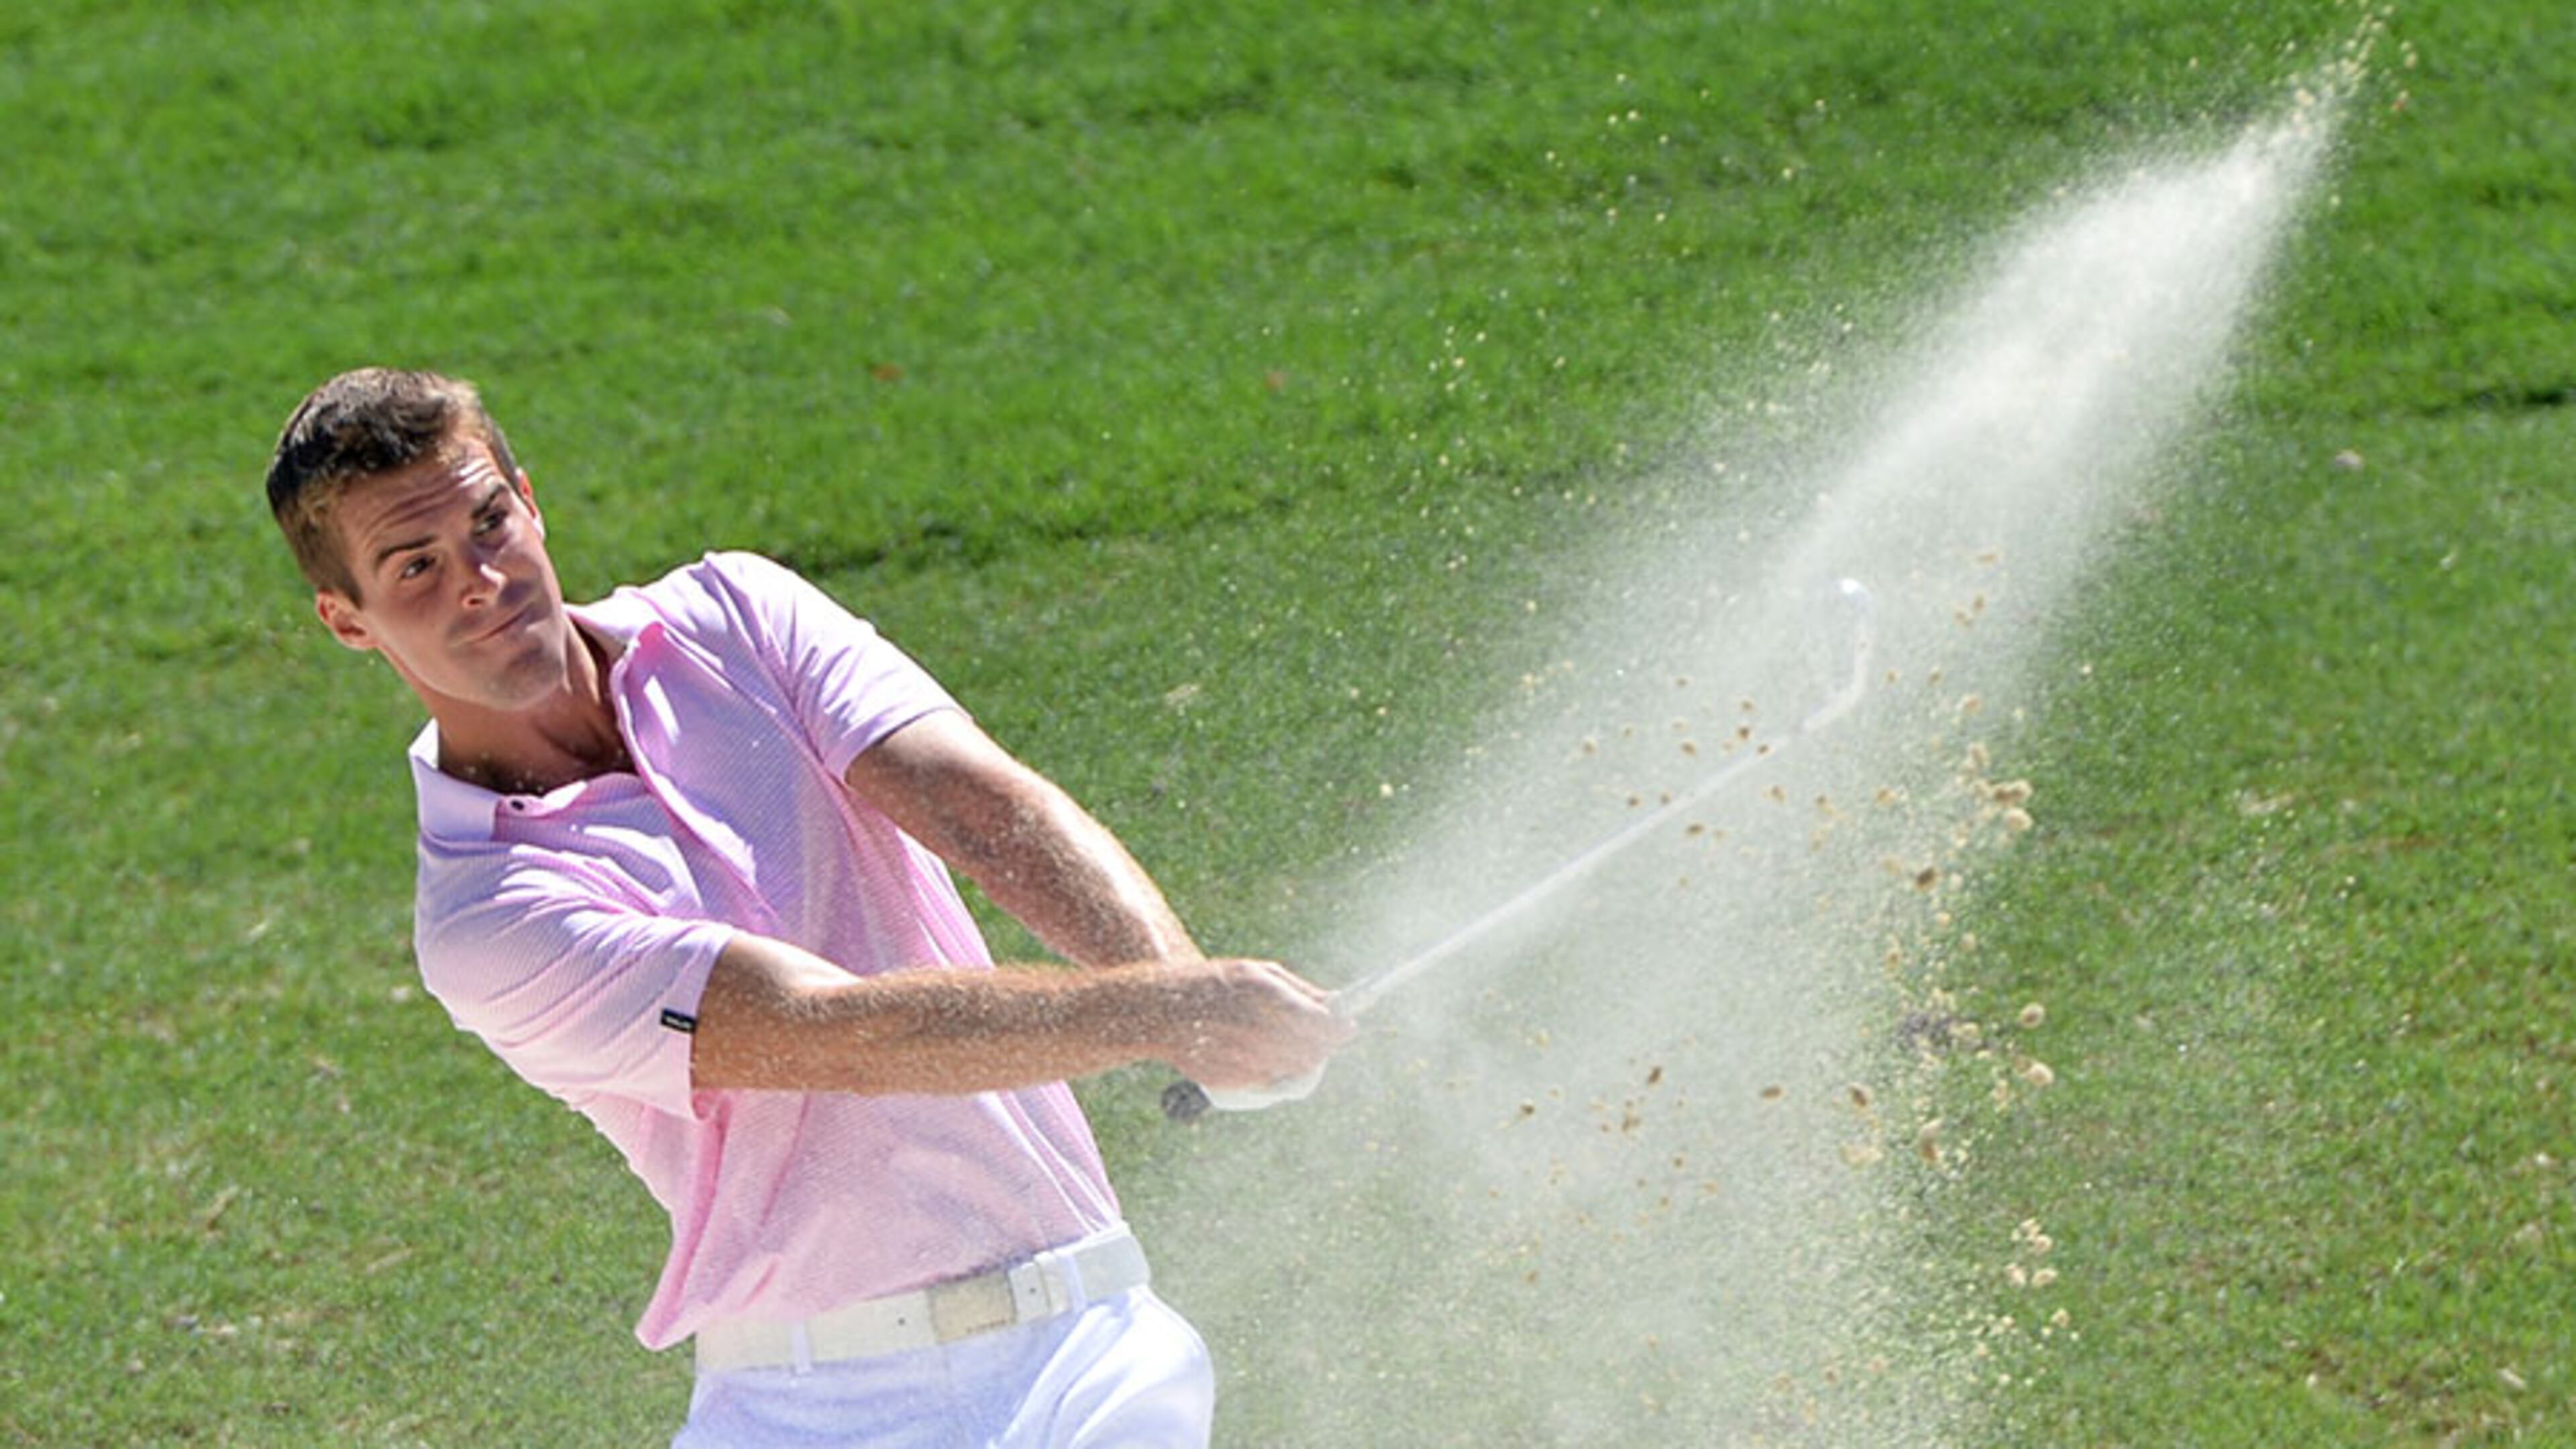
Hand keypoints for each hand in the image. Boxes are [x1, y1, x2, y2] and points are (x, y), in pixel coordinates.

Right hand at [1148, 958, 1352, 1092]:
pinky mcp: (1229, 1080)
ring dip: (1305, 1058)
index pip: (1318, 1021)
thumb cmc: (1214, 984)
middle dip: (1325, 1043)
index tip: (1350, 1026)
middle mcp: (1252, 1027)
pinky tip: (1264, 1053)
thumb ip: (1298, 989)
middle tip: (1329, 1036)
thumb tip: (1334, 1005)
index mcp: (1260, 993)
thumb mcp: (1255, 971)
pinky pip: (1270, 1081)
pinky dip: (1278, 1071)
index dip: (1339, 1027)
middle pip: (1312, 1049)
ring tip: (1294, 1042)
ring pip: (1295, 1069)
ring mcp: (1239, 1057)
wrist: (1158, 1010)